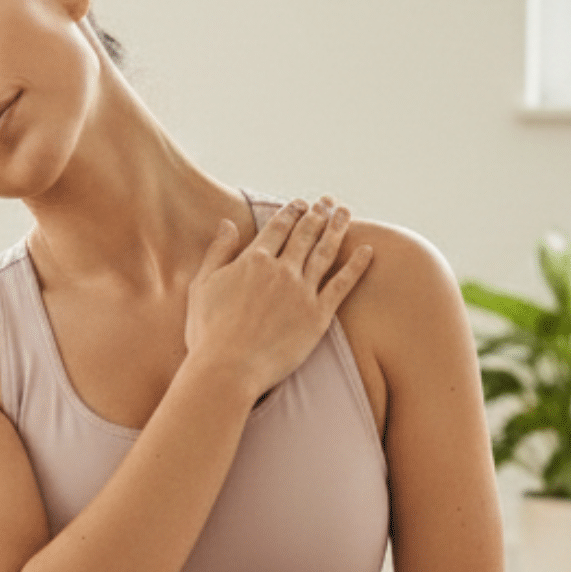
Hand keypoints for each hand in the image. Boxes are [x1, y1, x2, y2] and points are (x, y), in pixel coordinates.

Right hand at [184, 196, 374, 400]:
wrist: (228, 369)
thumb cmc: (208, 332)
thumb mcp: (203, 285)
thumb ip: (218, 251)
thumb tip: (228, 222)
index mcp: (254, 260)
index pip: (278, 226)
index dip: (292, 212)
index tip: (301, 204)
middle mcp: (281, 270)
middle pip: (305, 233)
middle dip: (318, 214)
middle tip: (328, 202)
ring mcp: (302, 292)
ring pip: (325, 252)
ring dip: (337, 229)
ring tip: (345, 213)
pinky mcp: (318, 316)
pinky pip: (342, 284)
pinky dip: (356, 265)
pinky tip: (367, 251)